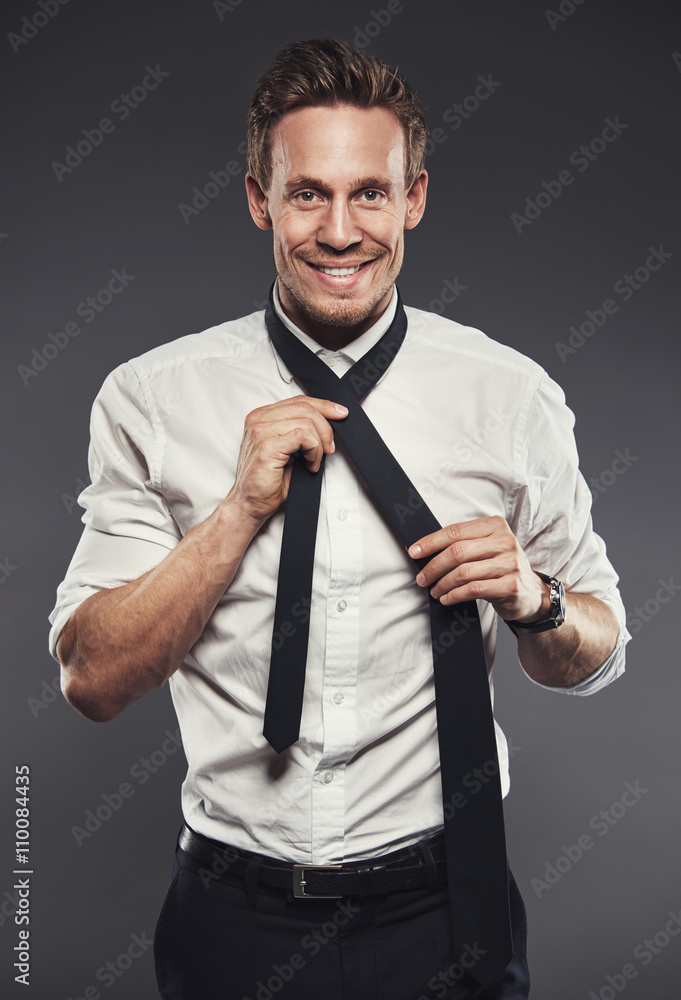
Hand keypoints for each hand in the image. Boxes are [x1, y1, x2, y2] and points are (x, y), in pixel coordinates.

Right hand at [226, 395, 347, 524]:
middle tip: (329, 448)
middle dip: (325, 427)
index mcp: (262, 417)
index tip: (340, 414)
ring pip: (306, 422)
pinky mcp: (267, 446)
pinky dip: (313, 451)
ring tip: (313, 461)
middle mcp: (258, 420)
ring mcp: (261, 431)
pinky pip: (302, 436)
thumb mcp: (286, 448)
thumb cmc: (267, 480)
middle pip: (304, 407)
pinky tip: (309, 464)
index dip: (323, 406)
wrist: (250, 503)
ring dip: (318, 444)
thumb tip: (327, 422)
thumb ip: (298, 430)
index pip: (298, 401)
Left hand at [407, 515, 549, 622]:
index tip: (414, 552)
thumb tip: (425, 550)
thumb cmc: (501, 568)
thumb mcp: (487, 548)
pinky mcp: (511, 585)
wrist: (531, 593)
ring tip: (434, 590)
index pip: (456, 531)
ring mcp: (510, 563)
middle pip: (457, 552)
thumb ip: (463, 544)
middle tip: (422, 578)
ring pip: (463, 572)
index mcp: (495, 526)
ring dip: (442, 583)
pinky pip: (474, 590)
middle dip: (433, 566)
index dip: (431, 542)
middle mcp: (505, 541)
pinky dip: (454, 595)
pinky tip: (446, 598)